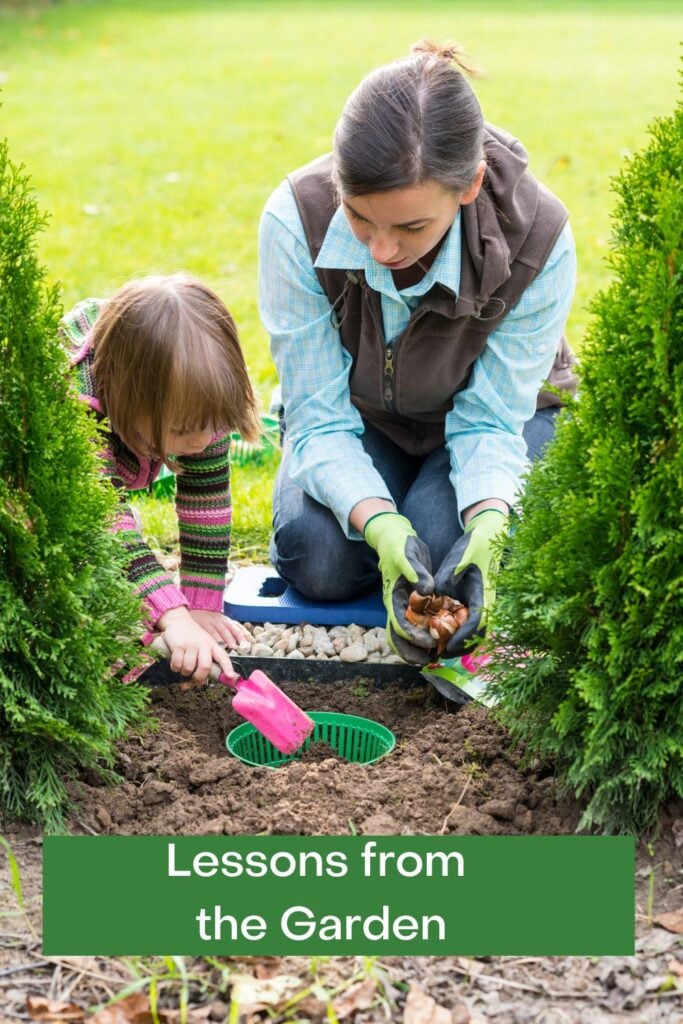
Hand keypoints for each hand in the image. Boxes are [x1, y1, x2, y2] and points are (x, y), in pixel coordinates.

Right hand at [156, 606, 236, 685]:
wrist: (178, 620)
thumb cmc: (192, 636)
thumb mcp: (203, 643)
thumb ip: (205, 659)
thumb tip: (202, 680)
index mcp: (211, 644)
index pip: (222, 656)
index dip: (227, 667)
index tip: (231, 677)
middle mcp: (203, 644)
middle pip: (205, 666)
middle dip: (199, 677)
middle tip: (194, 677)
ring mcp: (190, 645)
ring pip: (188, 668)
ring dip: (184, 672)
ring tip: (183, 667)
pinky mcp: (178, 646)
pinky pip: (177, 664)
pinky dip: (175, 667)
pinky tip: (176, 663)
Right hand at [364, 512, 434, 665]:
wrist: (394, 539)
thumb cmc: (399, 547)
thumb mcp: (407, 555)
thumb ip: (416, 572)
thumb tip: (427, 590)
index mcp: (393, 598)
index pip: (399, 626)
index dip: (413, 637)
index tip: (430, 643)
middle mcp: (396, 607)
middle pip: (397, 638)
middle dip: (411, 652)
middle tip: (429, 661)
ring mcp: (402, 607)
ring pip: (404, 636)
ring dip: (416, 649)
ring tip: (434, 657)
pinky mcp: (411, 604)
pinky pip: (415, 626)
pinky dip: (423, 636)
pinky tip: (438, 640)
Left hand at [433, 509, 508, 658]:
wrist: (489, 535)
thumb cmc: (474, 545)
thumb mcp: (457, 560)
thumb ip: (446, 579)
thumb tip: (434, 597)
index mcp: (484, 595)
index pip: (476, 625)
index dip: (462, 638)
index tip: (446, 646)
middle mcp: (487, 603)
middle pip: (477, 635)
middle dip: (459, 647)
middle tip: (438, 654)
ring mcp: (484, 604)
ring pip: (475, 632)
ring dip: (459, 642)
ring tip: (439, 648)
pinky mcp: (478, 601)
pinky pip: (471, 623)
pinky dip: (459, 632)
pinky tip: (442, 632)